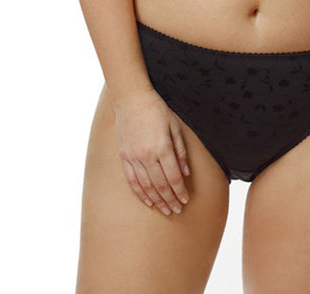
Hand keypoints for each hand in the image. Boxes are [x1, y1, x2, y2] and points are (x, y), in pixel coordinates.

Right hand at [113, 87, 190, 216]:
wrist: (131, 99)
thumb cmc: (157, 110)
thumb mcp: (175, 126)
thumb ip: (180, 151)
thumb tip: (186, 173)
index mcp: (162, 147)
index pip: (173, 177)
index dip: (180, 192)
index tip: (185, 200)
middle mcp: (147, 155)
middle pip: (160, 185)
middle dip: (170, 200)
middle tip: (177, 211)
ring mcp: (134, 157)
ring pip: (146, 186)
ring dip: (157, 201)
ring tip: (165, 210)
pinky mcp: (124, 156)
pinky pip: (132, 180)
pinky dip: (140, 193)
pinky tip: (148, 201)